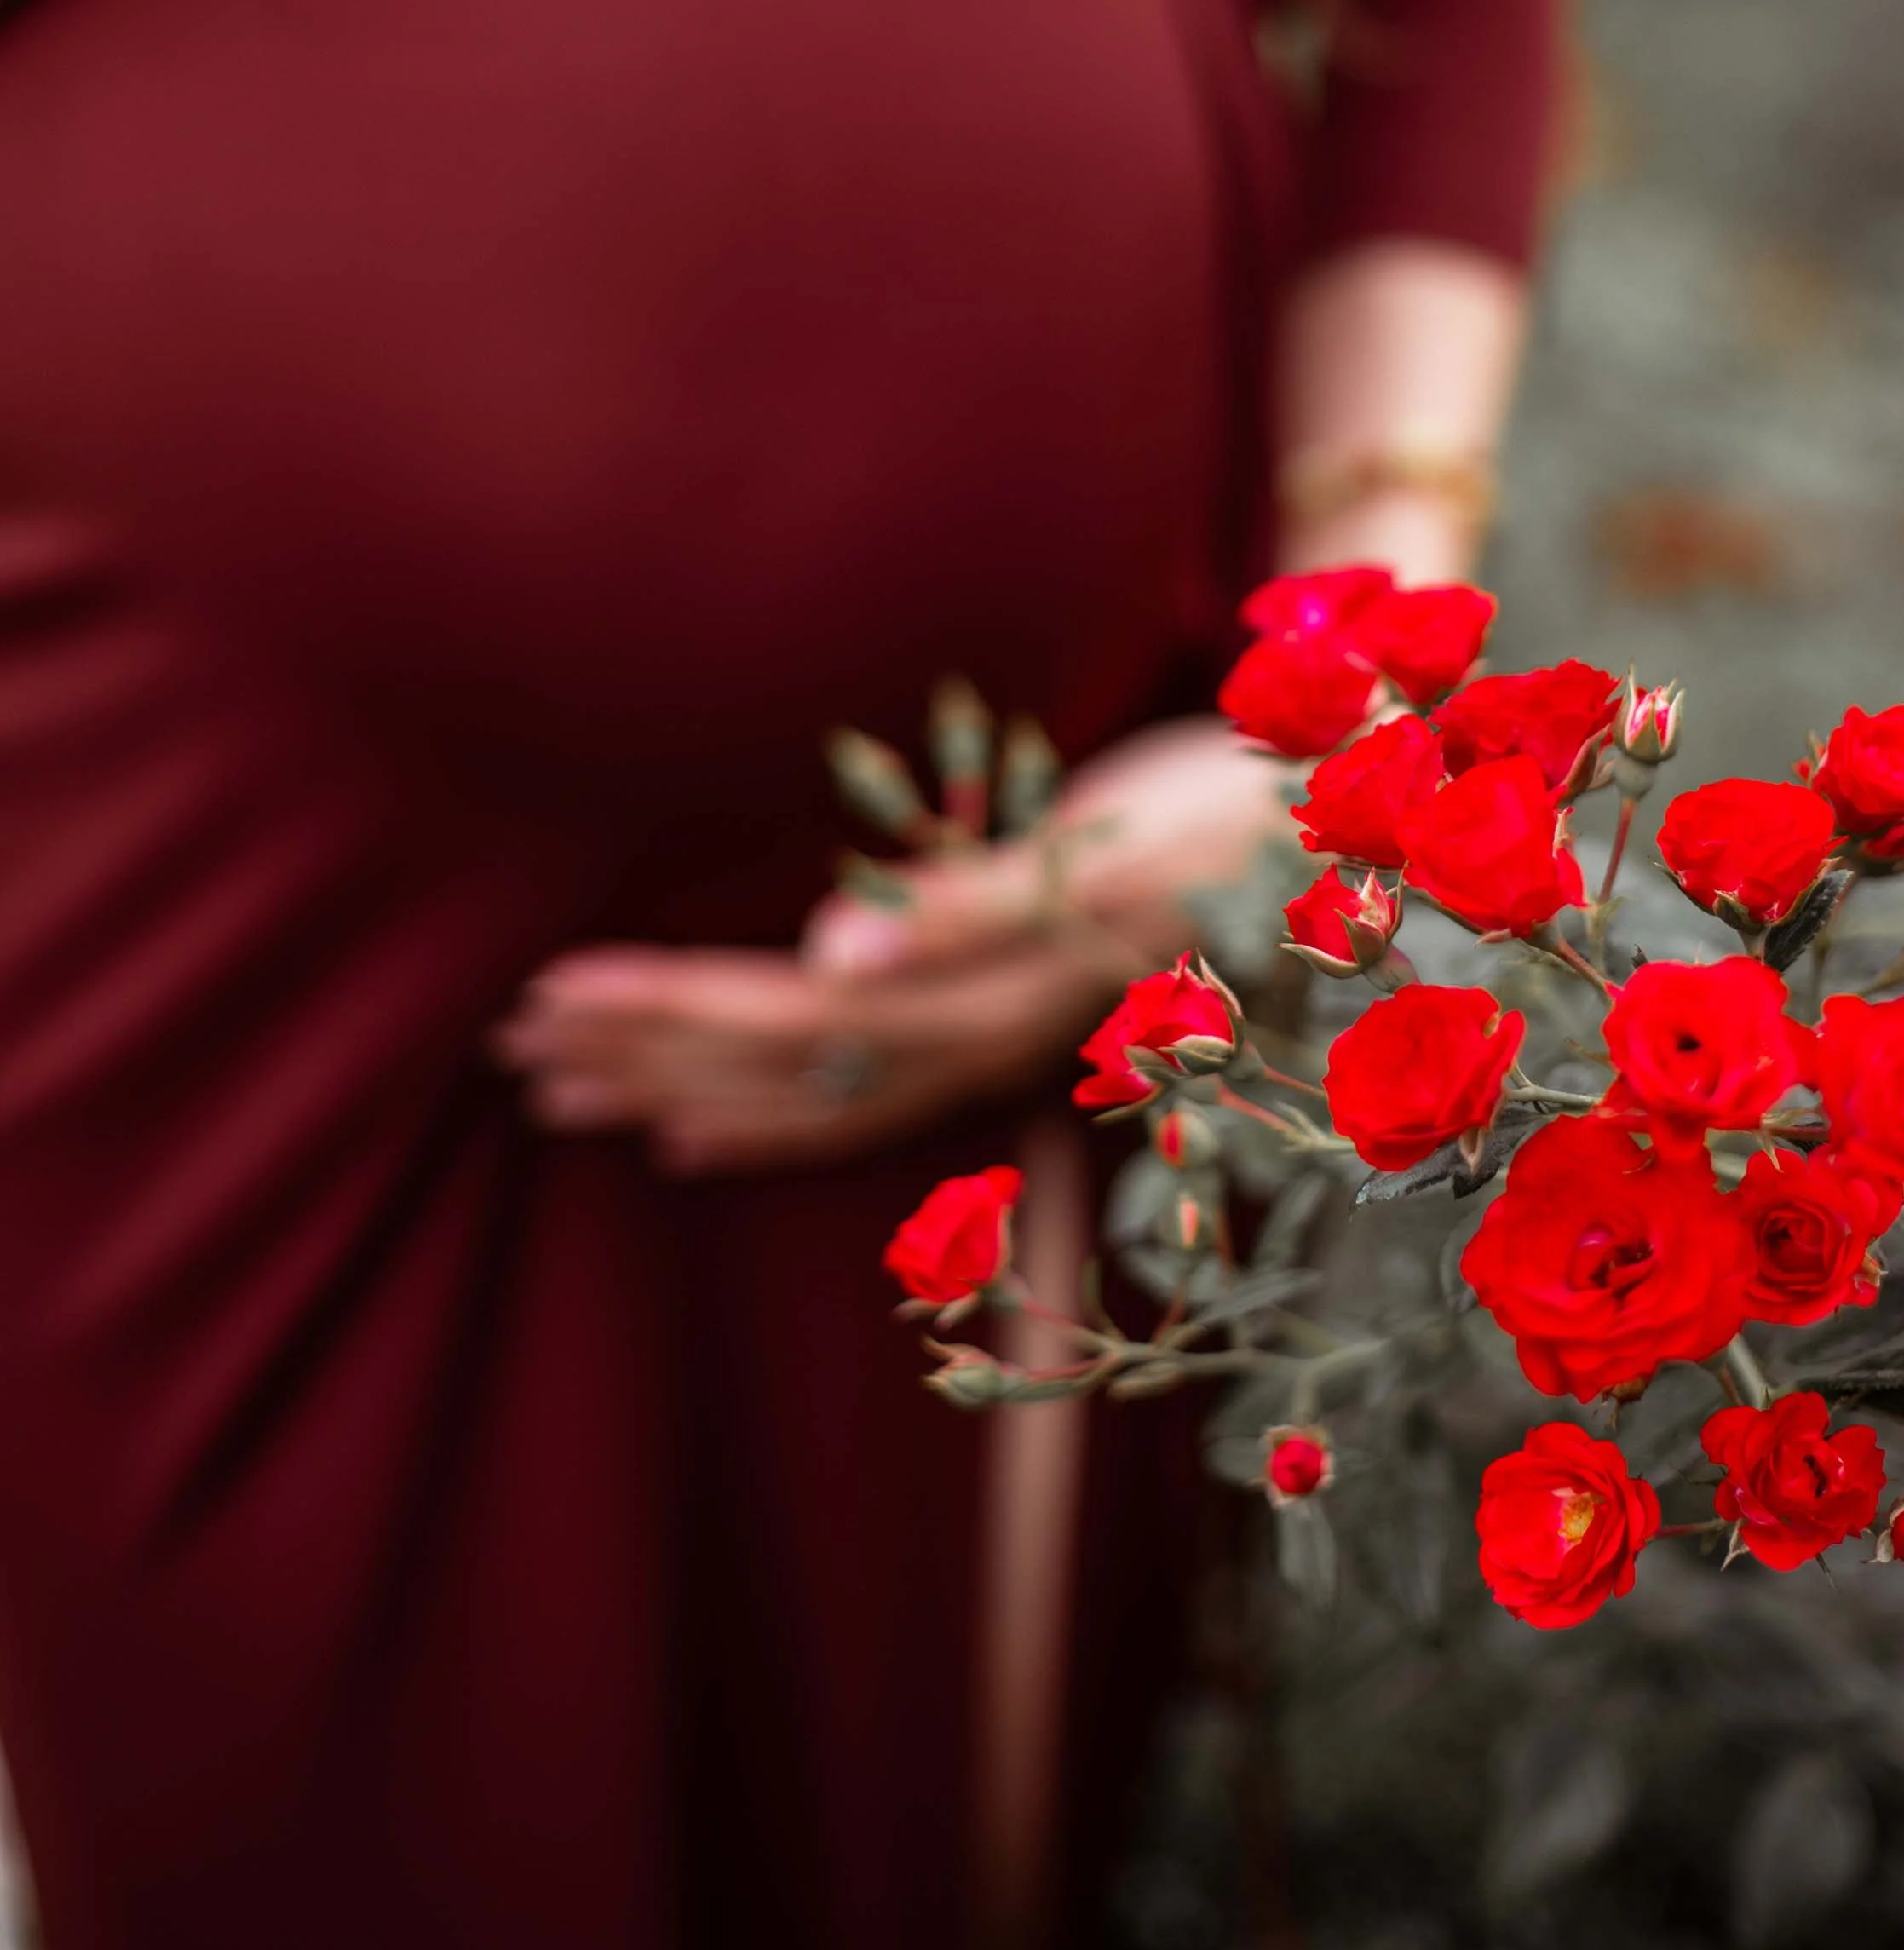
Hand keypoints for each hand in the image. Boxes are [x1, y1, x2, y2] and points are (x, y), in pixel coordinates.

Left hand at [497, 719, 1286, 1172]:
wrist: (1352, 835)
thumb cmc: (1235, 813)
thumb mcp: (1113, 845)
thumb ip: (974, 908)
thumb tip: (830, 950)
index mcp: (983, 991)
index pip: (783, 1017)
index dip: (663, 1010)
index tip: (541, 994)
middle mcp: (974, 1039)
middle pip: (774, 1064)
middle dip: (637, 1053)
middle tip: (505, 1045)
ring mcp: (991, 1047)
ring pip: (804, 1093)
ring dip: (677, 1089)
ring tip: (560, 1089)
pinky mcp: (1007, 1029)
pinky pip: (862, 1104)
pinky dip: (768, 1123)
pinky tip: (691, 1136)